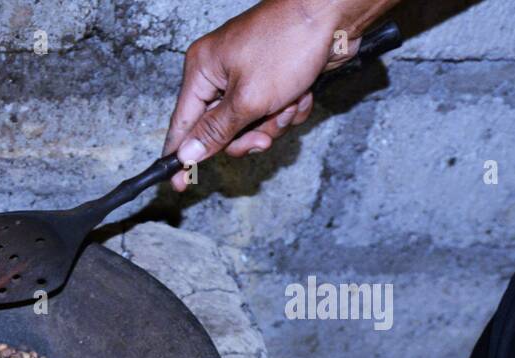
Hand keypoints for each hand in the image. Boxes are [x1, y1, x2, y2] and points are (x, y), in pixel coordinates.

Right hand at [162, 0, 392, 190]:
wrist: (334, 15)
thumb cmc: (289, 42)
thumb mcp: (248, 98)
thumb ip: (216, 131)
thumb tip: (187, 154)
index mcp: (203, 69)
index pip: (182, 123)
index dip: (181, 155)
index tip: (179, 183)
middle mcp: (220, 72)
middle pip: (220, 129)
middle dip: (248, 135)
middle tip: (264, 137)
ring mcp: (248, 75)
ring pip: (251, 124)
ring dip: (274, 121)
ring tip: (289, 103)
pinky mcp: (273, 78)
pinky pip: (272, 112)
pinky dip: (289, 109)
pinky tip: (301, 94)